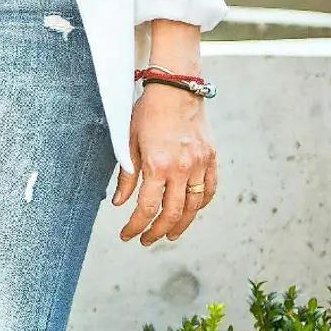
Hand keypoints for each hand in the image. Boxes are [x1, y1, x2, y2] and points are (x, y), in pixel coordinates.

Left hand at [112, 81, 218, 244]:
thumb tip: (119, 204)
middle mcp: (182, 169)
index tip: (127, 235)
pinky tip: (190, 212)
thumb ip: (126, 176)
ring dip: (180, 225)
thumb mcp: (129, 142)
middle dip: (156, 232)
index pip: (146, 208)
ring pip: (194, 207)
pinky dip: (200, 205)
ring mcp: (200, 164)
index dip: (135, 226)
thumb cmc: (148, 113)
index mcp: (158, 165)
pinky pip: (209, 190)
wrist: (176, 89)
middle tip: (145, 240)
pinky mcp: (211, 159)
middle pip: (172, 214)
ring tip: (168, 234)